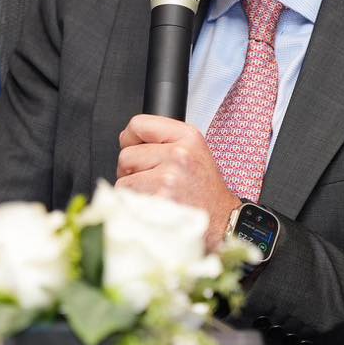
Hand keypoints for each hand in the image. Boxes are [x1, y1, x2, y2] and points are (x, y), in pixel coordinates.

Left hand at [115, 114, 238, 245]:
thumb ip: (163, 140)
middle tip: (153, 180)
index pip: (138, 124)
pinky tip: (154, 206)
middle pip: (126, 155)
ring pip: (124, 180)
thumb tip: (126, 139)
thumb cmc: (204, 189)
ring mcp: (168, 178)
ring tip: (156, 194)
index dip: (130, 139)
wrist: (220, 220)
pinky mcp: (158, 200)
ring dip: (134, 190)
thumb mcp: (194, 151)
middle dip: (132, 170)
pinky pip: (127, 200)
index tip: (136, 149)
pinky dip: (133, 206)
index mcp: (188, 137)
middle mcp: (179, 154)